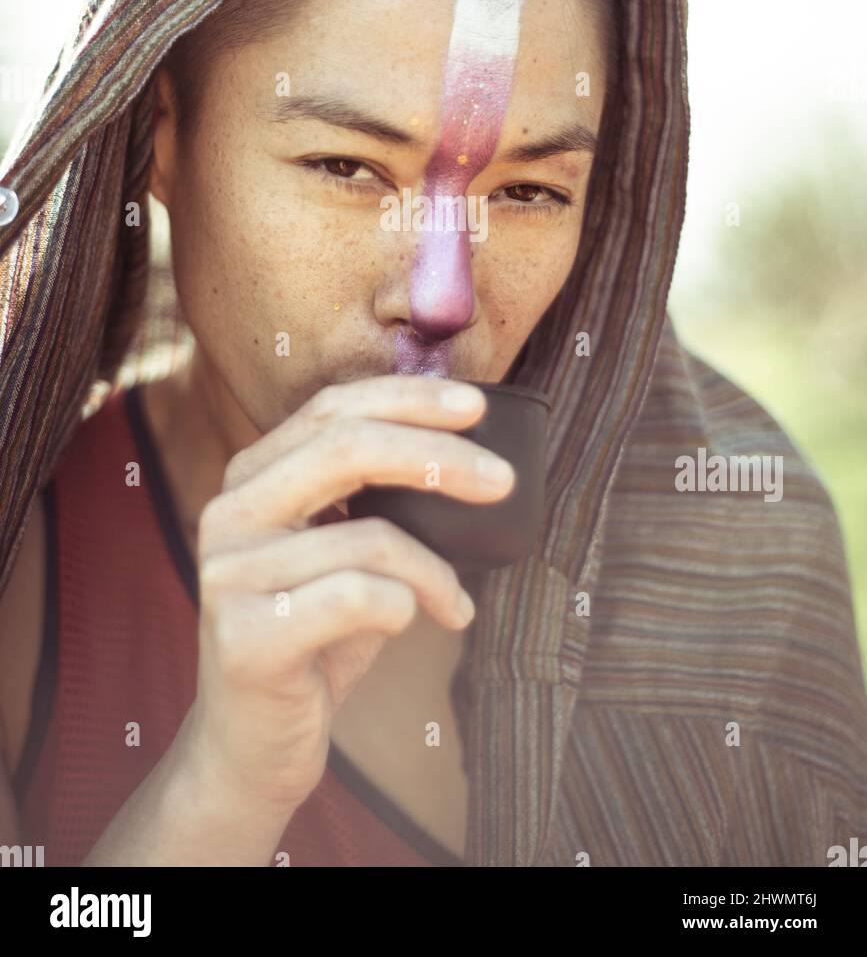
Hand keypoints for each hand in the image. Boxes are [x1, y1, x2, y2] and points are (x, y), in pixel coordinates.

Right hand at [184, 375, 513, 816]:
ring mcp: (229, 575)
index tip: (475, 405)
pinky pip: (362, 598)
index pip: (331, 410)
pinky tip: (423, 626)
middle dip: (438, 456)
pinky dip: (412, 607)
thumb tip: (465, 444)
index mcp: (251, 479)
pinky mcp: (247, 637)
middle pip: (346, 449)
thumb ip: (372, 496)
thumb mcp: (342, 552)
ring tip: (457, 603)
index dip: (406, 398)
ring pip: (371, 539)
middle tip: (502, 479)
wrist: (253, 746)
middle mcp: (228, 513)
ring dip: (437, 571)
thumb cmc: (316, 639)